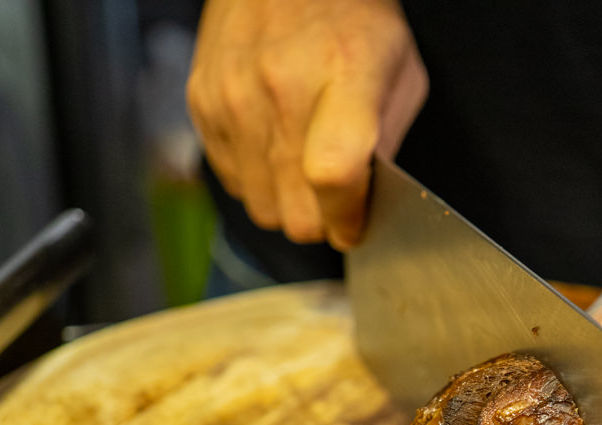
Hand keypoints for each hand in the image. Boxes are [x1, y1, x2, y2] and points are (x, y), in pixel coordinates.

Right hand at [186, 0, 426, 248]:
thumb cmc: (352, 19)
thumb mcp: (399, 71)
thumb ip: (388, 144)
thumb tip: (365, 207)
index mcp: (346, 76)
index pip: (334, 175)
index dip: (347, 218)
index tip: (355, 226)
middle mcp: (281, 88)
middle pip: (295, 211)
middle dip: (321, 221)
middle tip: (336, 200)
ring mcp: (234, 97)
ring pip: (261, 208)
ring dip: (287, 204)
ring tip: (306, 167)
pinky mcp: (201, 104)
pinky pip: (231, 182)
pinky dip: (257, 180)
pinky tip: (274, 146)